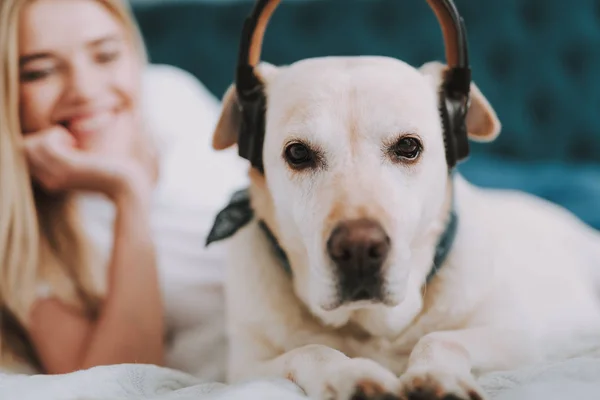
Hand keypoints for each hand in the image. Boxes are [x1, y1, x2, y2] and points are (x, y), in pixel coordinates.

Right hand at [23, 126, 152, 200]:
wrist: (131, 188)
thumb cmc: (116, 174)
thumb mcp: (92, 165)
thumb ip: (80, 155)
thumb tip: (80, 133)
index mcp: (53, 181)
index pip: (28, 155)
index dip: (40, 144)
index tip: (66, 143)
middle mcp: (49, 180)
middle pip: (25, 149)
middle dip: (40, 138)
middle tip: (68, 140)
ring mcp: (56, 176)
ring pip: (30, 145)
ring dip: (47, 135)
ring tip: (70, 140)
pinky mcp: (68, 169)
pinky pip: (45, 143)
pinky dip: (55, 135)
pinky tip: (71, 140)